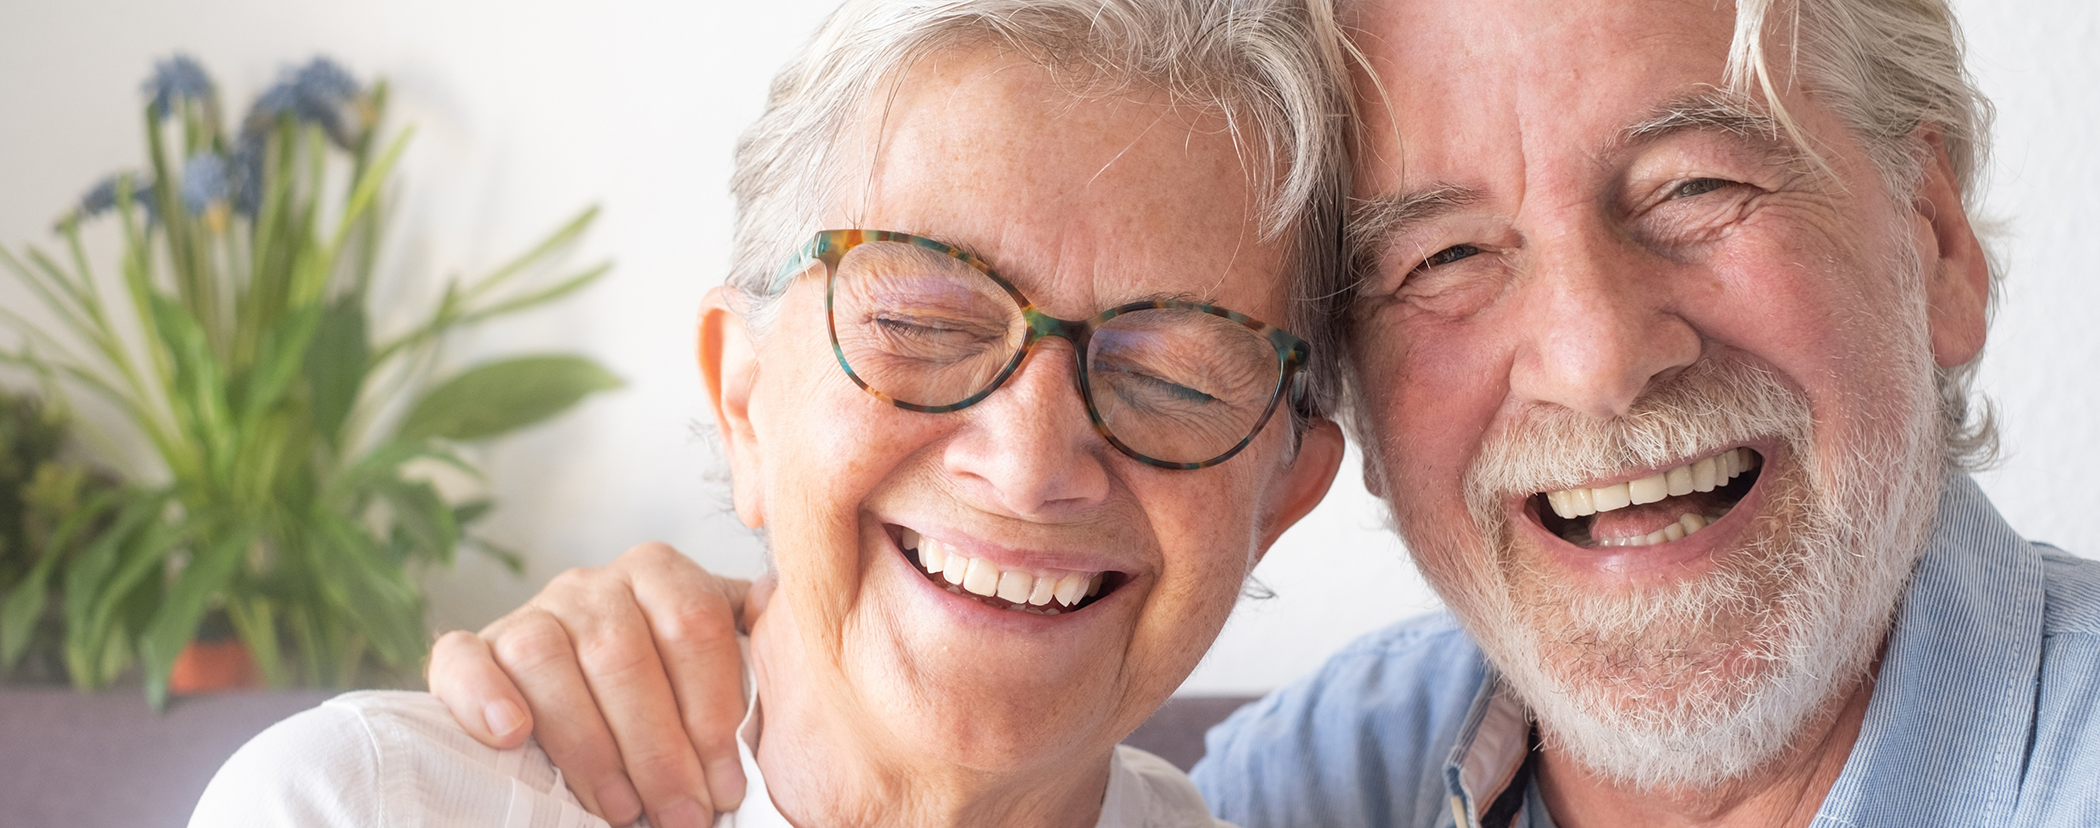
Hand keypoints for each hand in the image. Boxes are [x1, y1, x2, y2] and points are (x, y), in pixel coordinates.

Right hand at [427, 542, 758, 827]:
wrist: (599, 705)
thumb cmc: (675, 697)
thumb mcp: (728, 662)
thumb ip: (757, 638)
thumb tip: (775, 599)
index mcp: (660, 574)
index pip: (692, 624)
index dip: (712, 712)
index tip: (727, 784)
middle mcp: (592, 583)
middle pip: (621, 652)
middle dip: (658, 749)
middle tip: (683, 817)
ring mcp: (529, 614)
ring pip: (545, 658)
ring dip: (586, 744)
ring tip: (619, 809)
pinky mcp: (473, 652)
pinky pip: (464, 660)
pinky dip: (483, 696)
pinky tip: (510, 737)